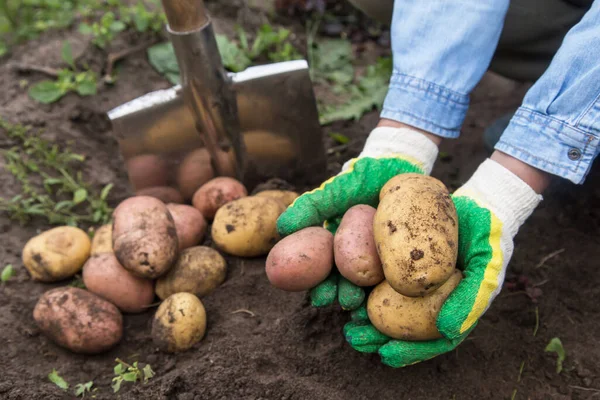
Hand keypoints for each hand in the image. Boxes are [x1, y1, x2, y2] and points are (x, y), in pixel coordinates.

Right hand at [277, 126, 438, 309]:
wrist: (398, 168)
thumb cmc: (361, 180)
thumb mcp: (334, 191)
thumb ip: (310, 207)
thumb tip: (281, 228)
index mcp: (338, 247)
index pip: (326, 274)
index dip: (321, 288)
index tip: (319, 298)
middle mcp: (358, 257)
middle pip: (348, 284)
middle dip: (343, 297)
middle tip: (345, 302)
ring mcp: (382, 258)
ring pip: (372, 285)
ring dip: (367, 298)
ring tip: (367, 304)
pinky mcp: (404, 257)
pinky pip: (399, 278)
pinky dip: (393, 291)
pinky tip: (391, 300)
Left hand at [345, 159, 541, 366]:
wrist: (477, 203)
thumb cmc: (487, 237)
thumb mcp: (488, 266)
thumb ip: (472, 298)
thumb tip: (445, 330)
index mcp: (450, 309)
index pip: (430, 340)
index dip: (409, 351)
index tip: (385, 355)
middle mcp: (429, 299)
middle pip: (401, 326)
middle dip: (375, 336)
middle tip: (354, 338)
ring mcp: (411, 280)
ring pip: (384, 304)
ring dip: (362, 315)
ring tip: (343, 319)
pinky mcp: (397, 259)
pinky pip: (376, 276)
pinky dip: (359, 284)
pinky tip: (341, 287)